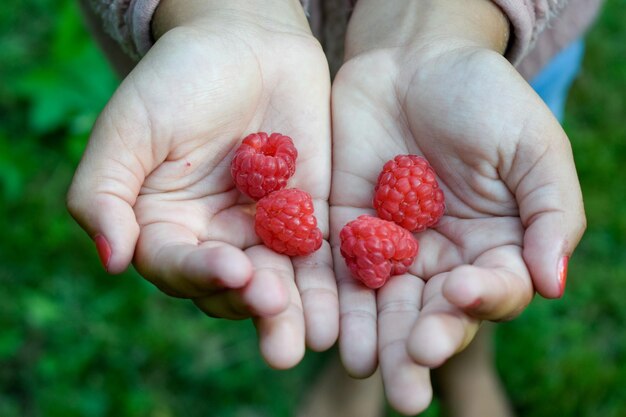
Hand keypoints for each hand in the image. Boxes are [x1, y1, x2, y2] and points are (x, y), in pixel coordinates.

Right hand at [67, 0, 336, 368]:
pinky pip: (321, 254)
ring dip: (297, 310)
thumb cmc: (179, 78)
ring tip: (316, 335)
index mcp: (166, 225)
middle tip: (275, 306)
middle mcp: (215, 238)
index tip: (231, 268)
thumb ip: (104, 194)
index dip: (201, 273)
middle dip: (254, 302)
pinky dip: (334, 278)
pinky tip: (351, 299)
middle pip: (232, 287)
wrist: (248, 42)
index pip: (177, 266)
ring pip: (280, 281)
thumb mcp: (129, 129)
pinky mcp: (310, 218)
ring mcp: (265, 231)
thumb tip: (112, 260)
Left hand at [331, 0, 584, 412]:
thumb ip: (549, 213)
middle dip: (417, 347)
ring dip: (369, 338)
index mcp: (491, 248)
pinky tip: (318, 325)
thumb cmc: (484, 99)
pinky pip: (332, 270)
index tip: (462, 294)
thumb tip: (551, 284)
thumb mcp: (532, 147)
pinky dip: (326, 298)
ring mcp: (387, 248)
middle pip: (430, 314)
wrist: (414, 61)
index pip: (489, 291)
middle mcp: (438, 260)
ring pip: (378, 304)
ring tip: (361, 366)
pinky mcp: (341, 230)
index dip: (478, 299)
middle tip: (406, 387)